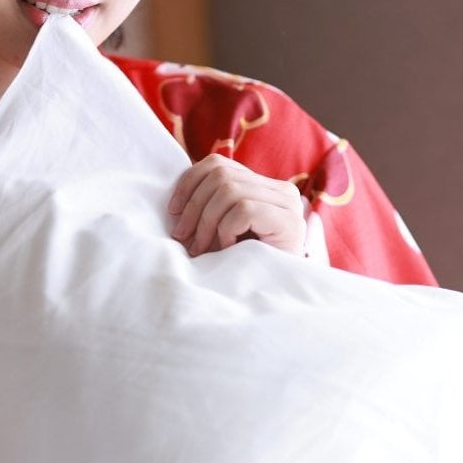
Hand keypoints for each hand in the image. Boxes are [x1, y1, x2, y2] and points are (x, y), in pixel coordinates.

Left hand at [167, 156, 305, 257]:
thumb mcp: (225, 232)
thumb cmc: (246, 267)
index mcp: (264, 186)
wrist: (277, 298)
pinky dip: (226, 231)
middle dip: (193, 206)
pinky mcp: (289, 221)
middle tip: (182, 236)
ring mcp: (288, 204)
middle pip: (221, 175)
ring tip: (201, 249)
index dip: (189, 183)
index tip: (173, 211)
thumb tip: (174, 203)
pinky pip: (244, 210)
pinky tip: (228, 250)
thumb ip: (212, 209)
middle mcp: (281, 189)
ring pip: (229, 191)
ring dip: (206, 222)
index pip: (218, 164)